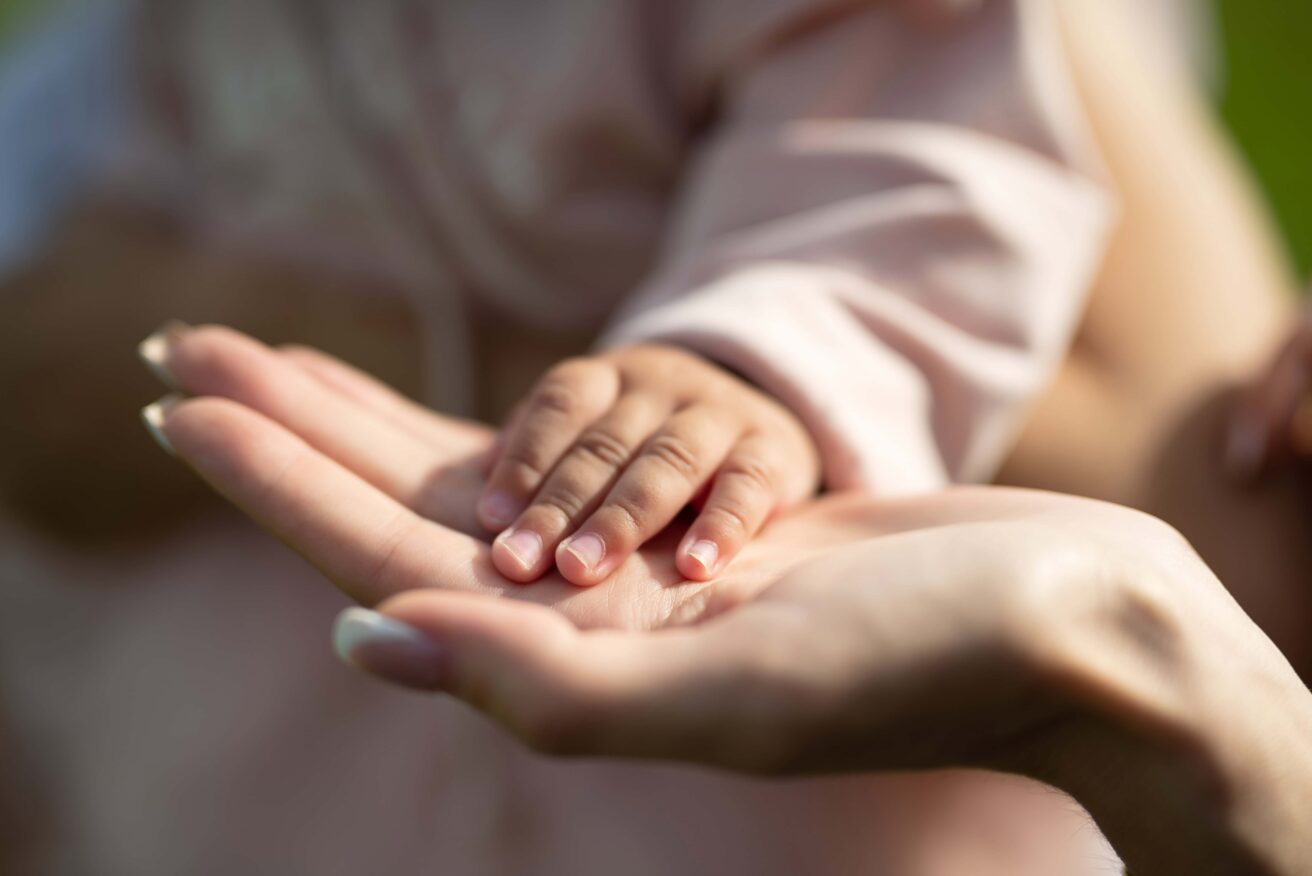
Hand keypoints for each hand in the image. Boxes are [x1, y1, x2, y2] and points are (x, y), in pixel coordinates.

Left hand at [138, 326, 1311, 873]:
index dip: (283, 481)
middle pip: (405, 513)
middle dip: (295, 432)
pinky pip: (551, 471)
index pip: (389, 562)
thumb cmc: (928, 660)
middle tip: (190, 351)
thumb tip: (366, 642)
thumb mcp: (735, 685)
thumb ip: (548, 684)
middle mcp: (592, 625)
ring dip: (372, 420)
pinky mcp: (689, 532)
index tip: (189, 400)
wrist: (1066, 623)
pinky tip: (434, 414)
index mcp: (585, 667)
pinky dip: (482, 430)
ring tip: (278, 363)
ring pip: (467, 487)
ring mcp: (638, 577)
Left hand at [478, 344, 819, 585]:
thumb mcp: (596, 439)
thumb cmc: (649, 454)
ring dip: (621, 517)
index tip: (491, 519)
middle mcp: (660, 388)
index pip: (560, 404)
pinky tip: (695, 569)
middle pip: (603, 442)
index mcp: (606, 380)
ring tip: (582, 569)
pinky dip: (722, 525)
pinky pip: (746, 485)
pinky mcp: (774, 450)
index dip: (524, 458)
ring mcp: (719, 414)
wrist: (762, 422)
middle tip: (518, 563)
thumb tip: (483, 514)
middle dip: (557, 505)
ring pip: (667, 461)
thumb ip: (543, 466)